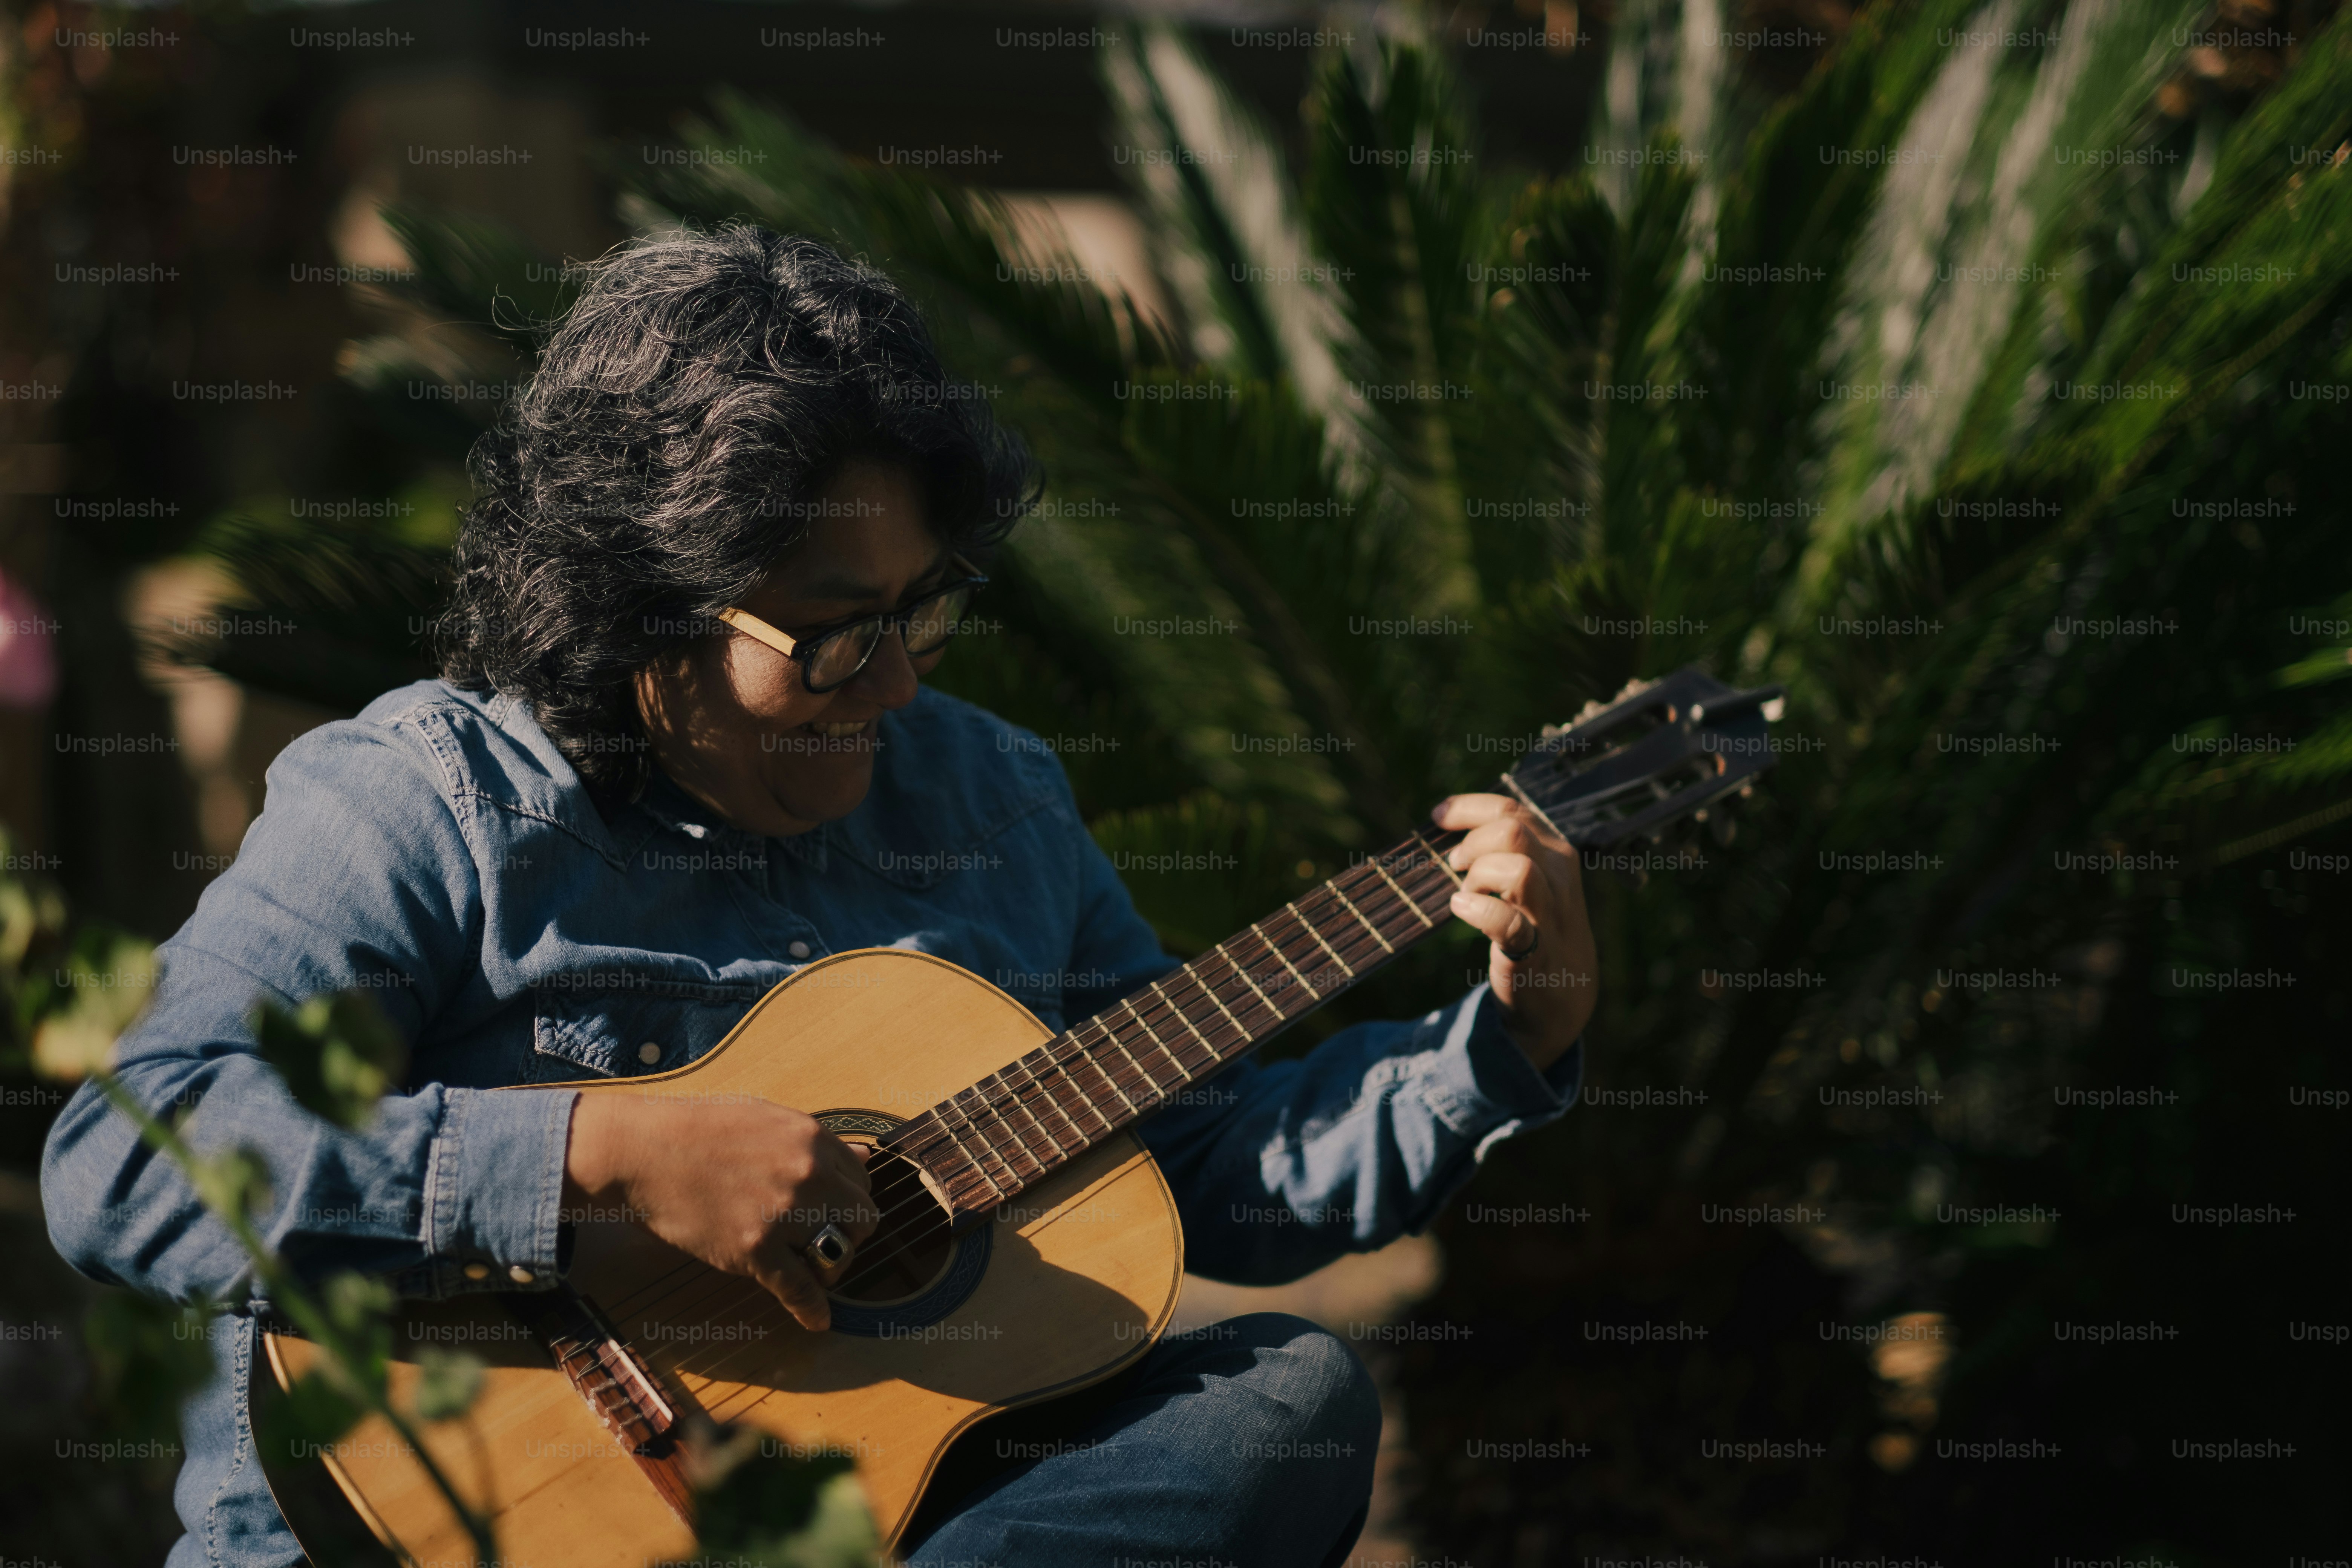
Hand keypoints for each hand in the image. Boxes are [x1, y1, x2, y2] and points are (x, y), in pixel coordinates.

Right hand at [563, 1093, 878, 1331]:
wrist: (643, 1151)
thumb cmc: (699, 1131)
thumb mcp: (767, 1119)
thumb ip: (818, 1141)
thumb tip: (867, 1155)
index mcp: (813, 1139)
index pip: (862, 1179)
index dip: (848, 1197)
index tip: (834, 1209)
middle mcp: (809, 1175)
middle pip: (862, 1218)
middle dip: (850, 1232)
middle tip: (825, 1240)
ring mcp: (783, 1214)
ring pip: (839, 1254)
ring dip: (832, 1267)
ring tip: (815, 1271)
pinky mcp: (754, 1250)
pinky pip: (800, 1289)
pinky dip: (812, 1310)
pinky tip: (817, 1320)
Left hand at [1432, 793, 1599, 1070]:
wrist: (1563, 999)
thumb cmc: (1536, 930)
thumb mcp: (1533, 882)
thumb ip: (1506, 852)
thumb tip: (1450, 829)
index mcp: (1555, 854)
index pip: (1512, 810)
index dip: (1468, 808)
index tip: (1438, 816)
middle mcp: (1558, 878)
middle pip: (1514, 832)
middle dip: (1473, 842)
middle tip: (1456, 865)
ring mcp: (1549, 916)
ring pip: (1519, 869)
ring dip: (1479, 876)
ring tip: (1466, 892)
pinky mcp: (1534, 952)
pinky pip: (1509, 924)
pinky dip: (1479, 912)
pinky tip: (1461, 910)